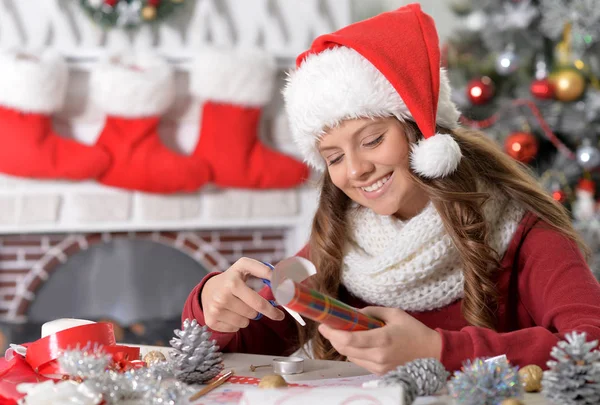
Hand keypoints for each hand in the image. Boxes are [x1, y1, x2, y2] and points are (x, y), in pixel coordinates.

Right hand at [201, 258, 284, 332]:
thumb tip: (278, 278)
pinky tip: (230, 312)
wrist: (208, 289)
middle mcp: (222, 297)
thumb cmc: (231, 278)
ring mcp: (215, 310)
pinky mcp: (211, 321)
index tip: (280, 315)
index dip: (272, 310)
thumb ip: (263, 269)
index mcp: (232, 283)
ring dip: (246, 317)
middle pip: (253, 314)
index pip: (258, 303)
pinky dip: (236, 323)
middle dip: (256, 310)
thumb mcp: (244, 266)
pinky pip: (234, 328)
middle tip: (252, 303)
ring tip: (238, 306)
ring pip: (244, 323)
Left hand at [318, 306, 441, 374]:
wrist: (432, 353)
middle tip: (327, 327)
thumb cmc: (413, 330)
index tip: (324, 324)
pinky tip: (355, 343)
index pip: (350, 339)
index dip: (333, 333)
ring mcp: (379, 367)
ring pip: (350, 357)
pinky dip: (353, 353)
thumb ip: (371, 312)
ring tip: (340, 333)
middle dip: (333, 338)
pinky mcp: (380, 373)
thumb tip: (352, 312)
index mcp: (382, 339)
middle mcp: (379, 356)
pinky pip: (360, 363)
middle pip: (346, 349)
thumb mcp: (394, 313)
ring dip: (342, 345)